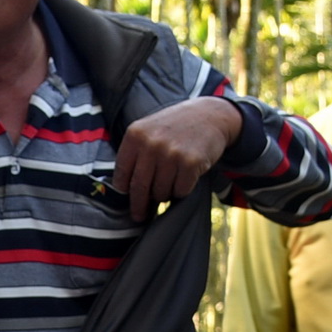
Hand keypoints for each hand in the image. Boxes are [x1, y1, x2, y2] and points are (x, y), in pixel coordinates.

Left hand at [110, 97, 244, 218]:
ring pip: (160, 192)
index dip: (124, 191)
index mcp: (135, 134)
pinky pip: (180, 191)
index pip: (122, 174)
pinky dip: (181, 190)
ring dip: (164, 193)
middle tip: (139, 216)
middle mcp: (151, 143)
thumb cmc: (174, 128)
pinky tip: (185, 176)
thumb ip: (134, 154)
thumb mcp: (148, 131)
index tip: (127, 199)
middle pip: (139, 188)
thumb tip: (123, 190)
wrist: (209, 115)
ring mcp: (171, 153)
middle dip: (139, 206)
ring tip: (171, 179)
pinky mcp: (191, 163)